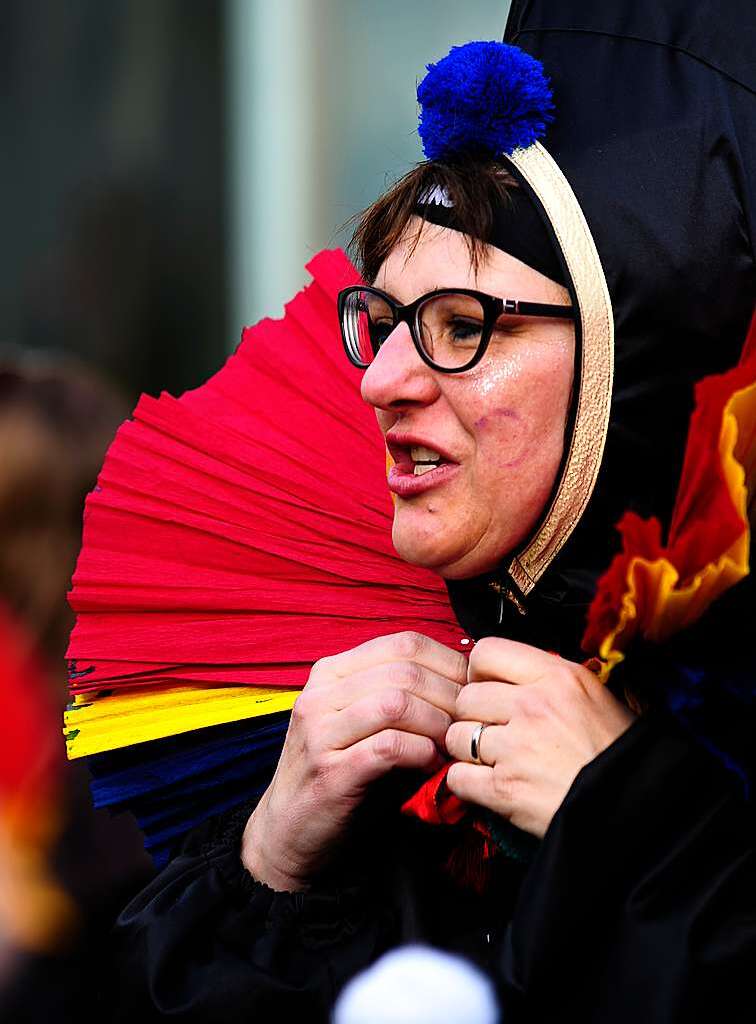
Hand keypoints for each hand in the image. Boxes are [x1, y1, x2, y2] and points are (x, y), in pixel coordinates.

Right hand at [242, 631, 466, 890]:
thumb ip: (402, 697)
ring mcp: (320, 732)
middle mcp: (321, 694)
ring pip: (397, 702)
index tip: (473, 689)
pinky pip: (389, 746)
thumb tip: (468, 681)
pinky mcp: (331, 772)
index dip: (448, 662)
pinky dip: (421, 752)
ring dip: (437, 723)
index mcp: (331, 672)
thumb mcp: (365, 723)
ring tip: (451, 743)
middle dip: (449, 694)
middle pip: (405, 669)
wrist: (289, 831)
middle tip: (469, 721)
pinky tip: (430, 764)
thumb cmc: (342, 773)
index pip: (403, 643)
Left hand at [445, 637, 635, 837]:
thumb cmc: (620, 752)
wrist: (637, 807)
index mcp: (557, 676)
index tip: (486, 687)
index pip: (486, 651)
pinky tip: (485, 785)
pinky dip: (465, 783)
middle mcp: (532, 705)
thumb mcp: (594, 695)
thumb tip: (509, 677)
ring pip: (456, 736)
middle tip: (490, 731)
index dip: (478, 671)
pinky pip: (457, 777)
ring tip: (491, 760)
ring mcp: (517, 748)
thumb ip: (549, 681)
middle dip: (471, 715)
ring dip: (466, 750)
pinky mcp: (506, 789)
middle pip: (465, 697)